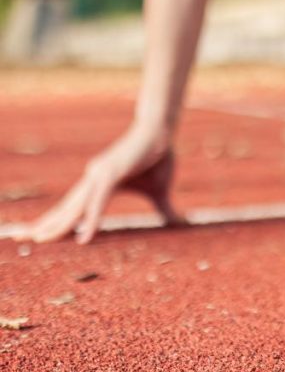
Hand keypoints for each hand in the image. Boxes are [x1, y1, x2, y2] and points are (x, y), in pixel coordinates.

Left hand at [15, 127, 185, 243]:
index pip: (73, 207)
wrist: (162, 131)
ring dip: (58, 225)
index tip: (35, 235)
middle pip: (66, 208)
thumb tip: (177, 223)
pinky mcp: (111, 173)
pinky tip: (84, 237)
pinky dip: (90, 220)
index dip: (55, 220)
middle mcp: (94, 179)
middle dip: (44, 224)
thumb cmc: (159, 157)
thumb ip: (163, 209)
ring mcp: (100, 175)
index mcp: (100, 184)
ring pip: (75, 208)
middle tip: (20, 239)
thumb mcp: (159, 191)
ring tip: (40, 240)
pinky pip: (98, 203)